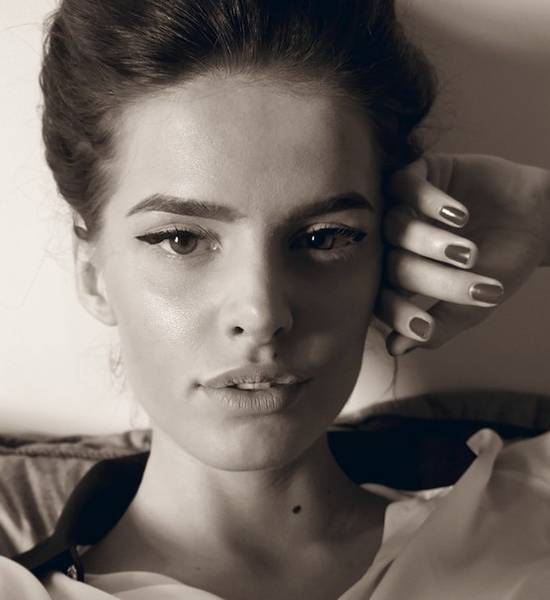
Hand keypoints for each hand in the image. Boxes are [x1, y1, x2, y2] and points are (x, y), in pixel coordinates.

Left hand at [377, 153, 549, 355]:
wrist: (538, 217)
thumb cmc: (503, 262)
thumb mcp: (476, 301)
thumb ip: (440, 324)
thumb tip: (397, 348)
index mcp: (403, 277)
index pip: (385, 299)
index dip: (400, 314)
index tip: (425, 326)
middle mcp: (396, 244)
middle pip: (392, 264)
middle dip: (430, 276)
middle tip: (467, 277)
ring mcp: (403, 208)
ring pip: (395, 226)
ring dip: (429, 241)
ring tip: (467, 250)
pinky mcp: (417, 174)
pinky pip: (405, 185)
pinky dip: (428, 201)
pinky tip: (458, 214)